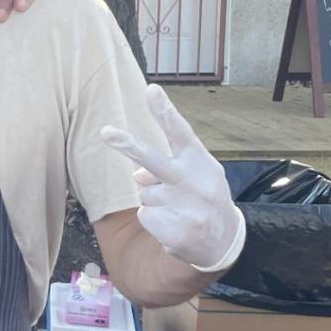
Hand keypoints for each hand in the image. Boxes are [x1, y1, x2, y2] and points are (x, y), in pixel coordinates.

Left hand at [101, 85, 245, 272]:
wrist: (225, 241)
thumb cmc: (203, 198)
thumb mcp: (195, 176)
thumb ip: (169, 166)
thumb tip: (137, 175)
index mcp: (200, 161)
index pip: (180, 132)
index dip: (165, 111)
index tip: (150, 90)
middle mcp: (194, 182)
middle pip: (154, 160)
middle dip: (128, 146)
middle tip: (105, 132)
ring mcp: (185, 207)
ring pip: (144, 193)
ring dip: (154, 200)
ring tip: (176, 208)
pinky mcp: (176, 230)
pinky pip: (145, 215)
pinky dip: (154, 220)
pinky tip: (174, 224)